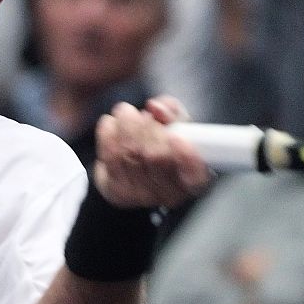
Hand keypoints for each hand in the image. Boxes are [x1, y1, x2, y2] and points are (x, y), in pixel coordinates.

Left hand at [92, 96, 211, 208]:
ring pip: (130, 154)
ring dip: (126, 125)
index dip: (186, 158)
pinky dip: (108, 133)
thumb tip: (158, 108)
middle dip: (147, 127)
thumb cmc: (162, 142)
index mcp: (194, 177)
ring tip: (126, 113)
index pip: (195, 175)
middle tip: (144, 114)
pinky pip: (109, 157)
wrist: (134, 162)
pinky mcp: (117, 191)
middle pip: (156, 157)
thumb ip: (173, 113)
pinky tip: (111, 124)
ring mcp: (141, 195)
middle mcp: (169, 193)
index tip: (177, 137)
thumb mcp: (177, 122)